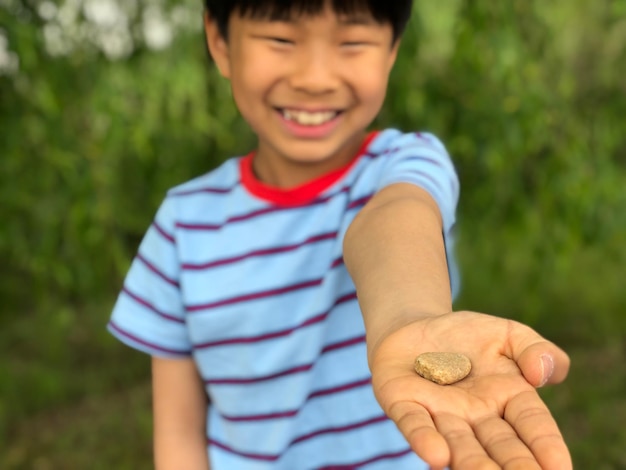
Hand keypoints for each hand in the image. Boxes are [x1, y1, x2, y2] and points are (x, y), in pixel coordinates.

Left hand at [370, 311, 570, 469]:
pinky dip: (424, 439)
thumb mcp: (508, 333)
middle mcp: (476, 414)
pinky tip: (435, 456)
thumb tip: (542, 374)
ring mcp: (439, 412)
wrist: (416, 326)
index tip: (560, 467)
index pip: (533, 424)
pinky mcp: (404, 403)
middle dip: (514, 464)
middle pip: (499, 444)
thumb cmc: (468, 336)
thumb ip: (534, 348)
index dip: (546, 445)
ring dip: (471, 462)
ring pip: (459, 443)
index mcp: (508, 398)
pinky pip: (414, 423)